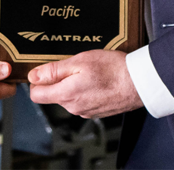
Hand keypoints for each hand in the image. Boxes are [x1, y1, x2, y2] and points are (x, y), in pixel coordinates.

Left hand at [27, 50, 142, 117]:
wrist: (139, 82)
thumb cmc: (113, 70)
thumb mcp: (79, 61)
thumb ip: (53, 70)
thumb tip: (34, 76)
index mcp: (66, 95)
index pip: (36, 95)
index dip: (37, 81)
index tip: (45, 71)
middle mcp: (74, 107)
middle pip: (52, 95)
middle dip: (58, 81)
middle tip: (74, 66)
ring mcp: (85, 112)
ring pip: (68, 97)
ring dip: (73, 85)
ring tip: (90, 72)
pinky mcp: (96, 112)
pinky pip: (82, 101)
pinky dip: (85, 91)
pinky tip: (97, 81)